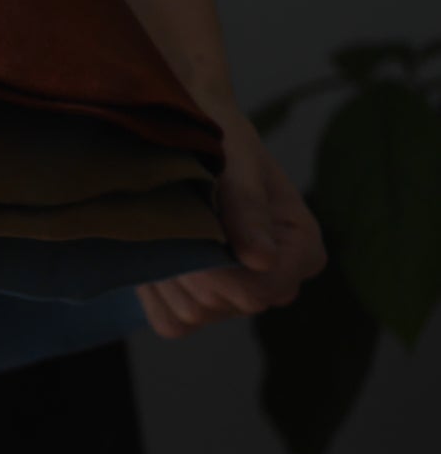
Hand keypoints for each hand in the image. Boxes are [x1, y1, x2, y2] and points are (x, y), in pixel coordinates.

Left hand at [136, 97, 326, 339]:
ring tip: (165, 228)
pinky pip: (172, 322)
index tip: (199, 225)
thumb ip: (247, 204)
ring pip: (196, 314)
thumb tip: (262, 260)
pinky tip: (153, 254)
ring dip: (169, 273)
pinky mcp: (195, 302)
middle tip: (175, 217)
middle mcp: (275, 278)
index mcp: (301, 245)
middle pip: (230, 303)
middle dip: (194, 264)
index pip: (267, 289)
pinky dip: (155, 293)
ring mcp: (234, 295)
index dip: (225, 269)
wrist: (177, 131)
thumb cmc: (215, 137)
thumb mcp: (234, 157)